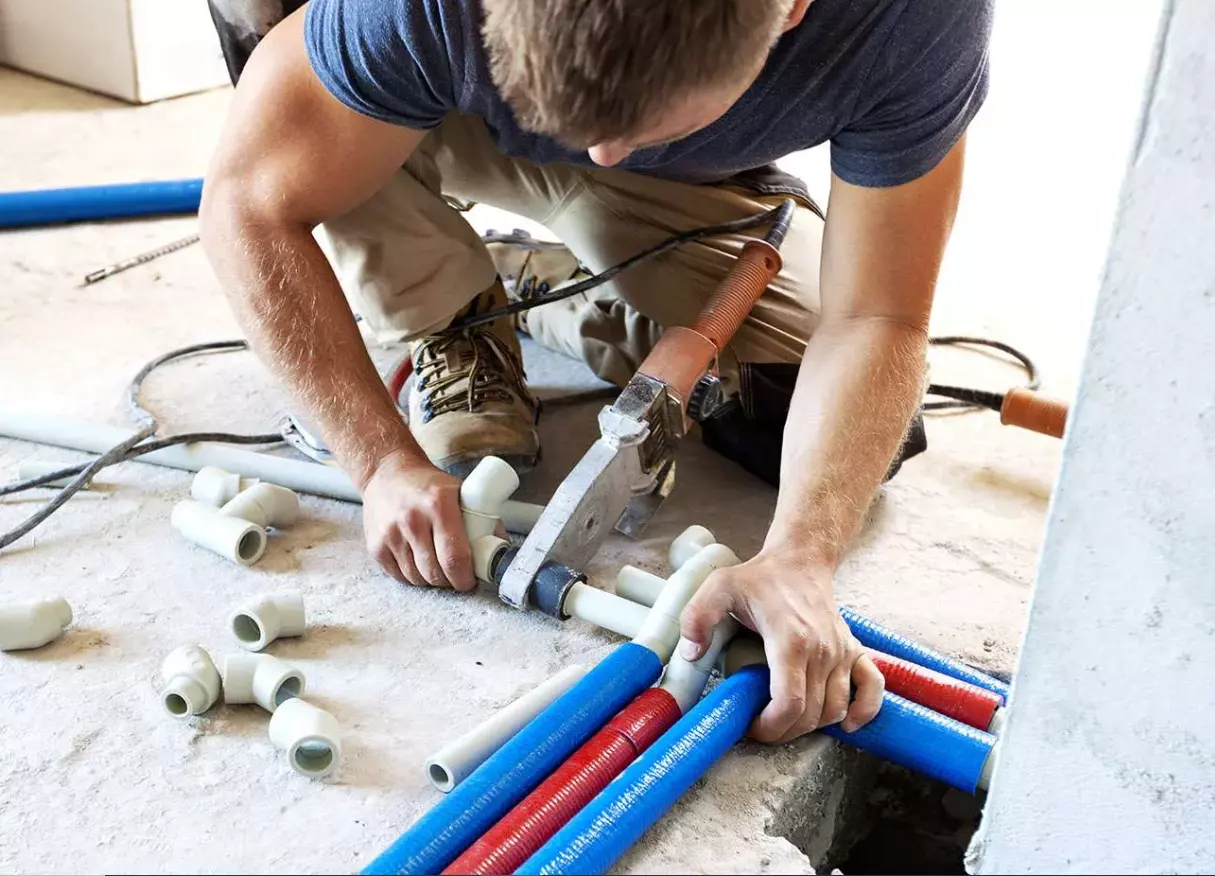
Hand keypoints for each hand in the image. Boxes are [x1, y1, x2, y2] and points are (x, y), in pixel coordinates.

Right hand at [361, 450, 474, 590]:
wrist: (386, 473)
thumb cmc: (429, 486)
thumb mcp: (460, 492)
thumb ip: (481, 520)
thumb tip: (498, 551)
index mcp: (438, 504)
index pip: (454, 556)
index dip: (465, 577)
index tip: (471, 580)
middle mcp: (412, 519)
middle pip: (435, 572)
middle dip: (450, 581)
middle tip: (456, 576)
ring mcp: (390, 534)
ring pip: (417, 578)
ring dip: (431, 579)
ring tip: (437, 565)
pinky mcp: (375, 546)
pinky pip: (399, 576)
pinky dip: (412, 576)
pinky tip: (418, 561)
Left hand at [678, 548, 883, 742]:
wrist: (799, 560)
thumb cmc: (759, 578)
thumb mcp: (719, 588)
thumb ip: (697, 618)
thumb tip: (690, 654)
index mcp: (790, 639)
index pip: (789, 702)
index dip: (770, 727)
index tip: (751, 727)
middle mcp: (822, 649)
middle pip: (811, 714)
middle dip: (783, 732)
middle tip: (761, 728)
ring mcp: (841, 651)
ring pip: (836, 709)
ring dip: (812, 725)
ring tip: (785, 721)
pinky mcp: (854, 650)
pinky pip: (872, 688)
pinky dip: (863, 711)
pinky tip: (846, 723)